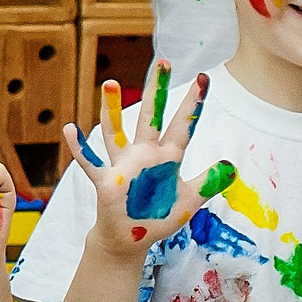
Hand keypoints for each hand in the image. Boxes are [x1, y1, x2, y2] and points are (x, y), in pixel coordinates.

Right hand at [64, 61, 233, 258]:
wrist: (131, 238)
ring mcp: (124, 165)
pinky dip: (81, 147)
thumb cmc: (157, 217)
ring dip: (112, 108)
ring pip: (117, 131)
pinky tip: (70, 129)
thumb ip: (208, 183)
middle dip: (157, 90)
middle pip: (151, 116)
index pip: (183, 126)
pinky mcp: (107, 180)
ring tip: (110, 82)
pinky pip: (91, 162)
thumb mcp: (189, 201)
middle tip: (163, 62)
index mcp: (167, 157)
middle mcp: (145, 154)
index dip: (193, 103)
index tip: (204, 78)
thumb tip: (231, 166)